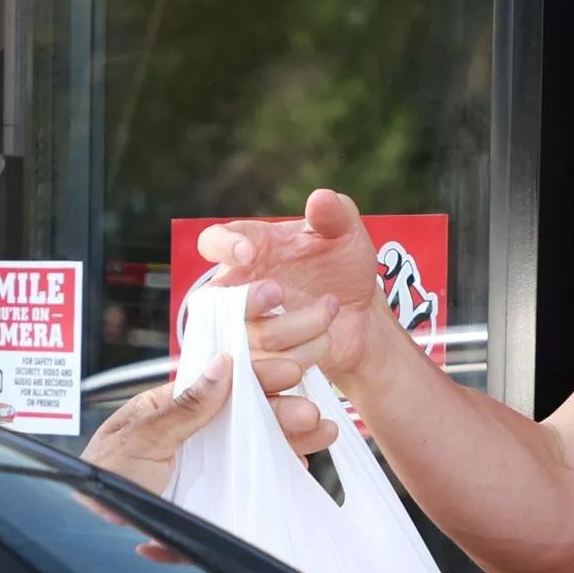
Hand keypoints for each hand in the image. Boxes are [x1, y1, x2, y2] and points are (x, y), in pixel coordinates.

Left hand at [78, 353, 339, 495]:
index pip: (227, 386)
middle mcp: (197, 433)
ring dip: (291, 441)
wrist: (90, 522)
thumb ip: (185, 407)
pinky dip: (276, 478)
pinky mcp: (214, 498)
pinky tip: (299, 469)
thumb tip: (223, 364)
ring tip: (322, 435)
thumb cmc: (105, 474)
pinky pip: (249, 485)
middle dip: (284, 413)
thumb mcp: (141, 438)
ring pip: (257, 449)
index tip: (291, 371)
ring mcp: (208, 465)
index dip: (260, 376)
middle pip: (249, 418)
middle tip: (312, 414)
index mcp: (176, 408)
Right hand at [202, 187, 407, 391]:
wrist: (361, 317)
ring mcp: (243, 329)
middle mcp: (236, 288)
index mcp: (250, 248)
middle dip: (250, 301)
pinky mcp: (257, 363)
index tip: (248, 254)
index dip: (222, 247)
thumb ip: (336, 213)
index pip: (213, 241)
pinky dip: (300, 359)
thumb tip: (319, 200)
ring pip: (249, 340)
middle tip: (281, 292)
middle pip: (215, 302)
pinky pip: (261, 372)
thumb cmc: (344, 266)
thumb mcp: (347, 234)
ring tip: (329, 314)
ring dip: (297, 329)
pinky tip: (324, 344)